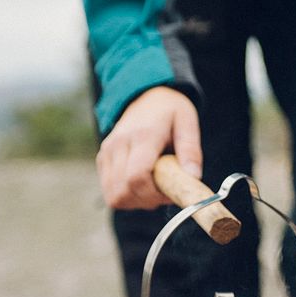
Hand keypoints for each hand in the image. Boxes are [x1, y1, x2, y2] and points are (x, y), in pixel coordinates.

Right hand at [96, 87, 201, 209]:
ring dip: (135, 201)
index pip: (137, 177)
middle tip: (164, 192)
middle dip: (146, 201)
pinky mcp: (102, 160)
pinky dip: (125, 196)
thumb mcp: (187, 122)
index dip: (154, 194)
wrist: (144, 95)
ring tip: (153, 188)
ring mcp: (107, 153)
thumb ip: (191, 150)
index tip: (171, 192)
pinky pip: (109, 192)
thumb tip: (193, 177)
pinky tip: (141, 185)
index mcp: (142, 136)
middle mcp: (119, 145)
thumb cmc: (169, 110)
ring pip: (113, 196)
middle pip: (123, 191)